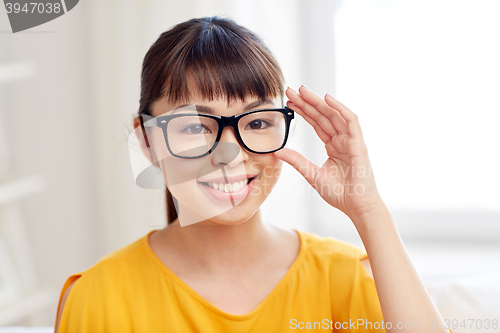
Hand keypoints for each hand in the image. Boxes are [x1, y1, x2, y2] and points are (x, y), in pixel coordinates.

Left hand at [274, 86, 385, 220]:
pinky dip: (340, 109)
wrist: (356, 207)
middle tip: (290, 90)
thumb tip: (277, 151)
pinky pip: (351, 121)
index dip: (303, 111)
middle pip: (323, 115)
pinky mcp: (358, 144)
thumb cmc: (339, 193)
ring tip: (302, 91)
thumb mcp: (312, 174)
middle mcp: (342, 139)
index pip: (316, 123)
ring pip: (334, 114)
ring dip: (318, 101)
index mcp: (333, 145)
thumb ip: (297, 161)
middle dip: (307, 102)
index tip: (288, 102)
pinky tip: (327, 99)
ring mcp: (350, 140)